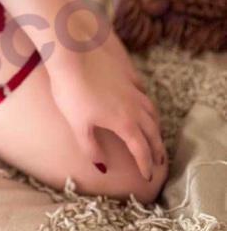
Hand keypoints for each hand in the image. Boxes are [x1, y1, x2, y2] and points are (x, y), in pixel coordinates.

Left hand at [45, 17, 165, 181]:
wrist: (71, 53)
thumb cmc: (71, 91)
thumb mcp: (77, 125)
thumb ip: (91, 148)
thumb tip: (103, 167)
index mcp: (124, 123)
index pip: (141, 149)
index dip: (145, 165)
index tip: (148, 177)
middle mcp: (134, 106)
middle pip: (152, 131)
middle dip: (157, 148)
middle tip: (160, 161)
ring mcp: (132, 87)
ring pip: (151, 110)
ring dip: (155, 126)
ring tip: (155, 134)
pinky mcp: (126, 72)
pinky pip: (142, 90)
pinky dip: (146, 101)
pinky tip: (142, 101)